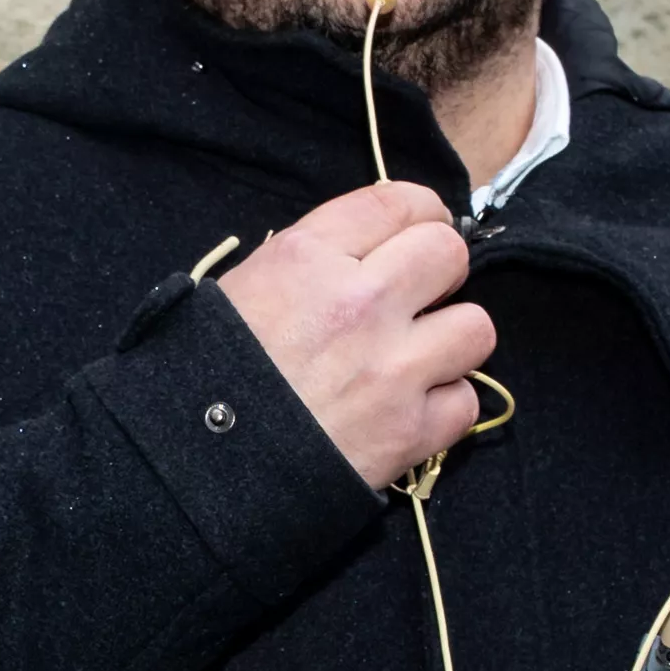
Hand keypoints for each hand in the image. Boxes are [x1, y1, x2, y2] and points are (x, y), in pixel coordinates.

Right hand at [213, 183, 496, 495]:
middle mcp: (359, 302)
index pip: (399, 202)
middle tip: (416, 297)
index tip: (419, 232)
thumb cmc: (201, 376)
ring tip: (416, 358)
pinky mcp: (410, 431)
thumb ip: (307, 264)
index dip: (420, 214)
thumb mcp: (237, 291)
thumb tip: (361, 257)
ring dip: (450, 341)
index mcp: (307, 257)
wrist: (194, 468)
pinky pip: (465, 402)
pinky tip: (408, 409)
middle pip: (449, 255)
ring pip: (475, 327)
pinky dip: (442, 406)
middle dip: (438, 272)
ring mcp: (392, 368)